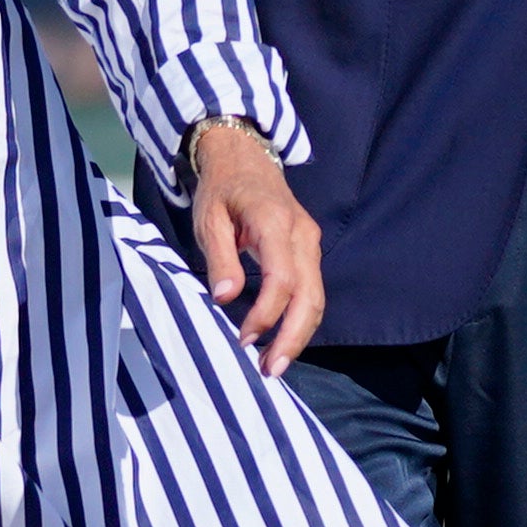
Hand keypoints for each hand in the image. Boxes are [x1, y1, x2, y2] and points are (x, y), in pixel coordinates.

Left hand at [183, 122, 324, 376]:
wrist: (244, 156)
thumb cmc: (222, 188)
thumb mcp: (209, 219)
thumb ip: (220, 258)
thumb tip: (224, 298)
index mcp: (275, 222)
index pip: (282, 278)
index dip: (266, 314)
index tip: (244, 339)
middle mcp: (302, 233)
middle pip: (310, 294)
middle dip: (293, 337)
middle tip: (271, 370)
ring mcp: (310, 241)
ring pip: (317, 296)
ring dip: (300, 334)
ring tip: (276, 364)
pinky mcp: (309, 249)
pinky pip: (313, 289)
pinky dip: (301, 318)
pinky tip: (283, 340)